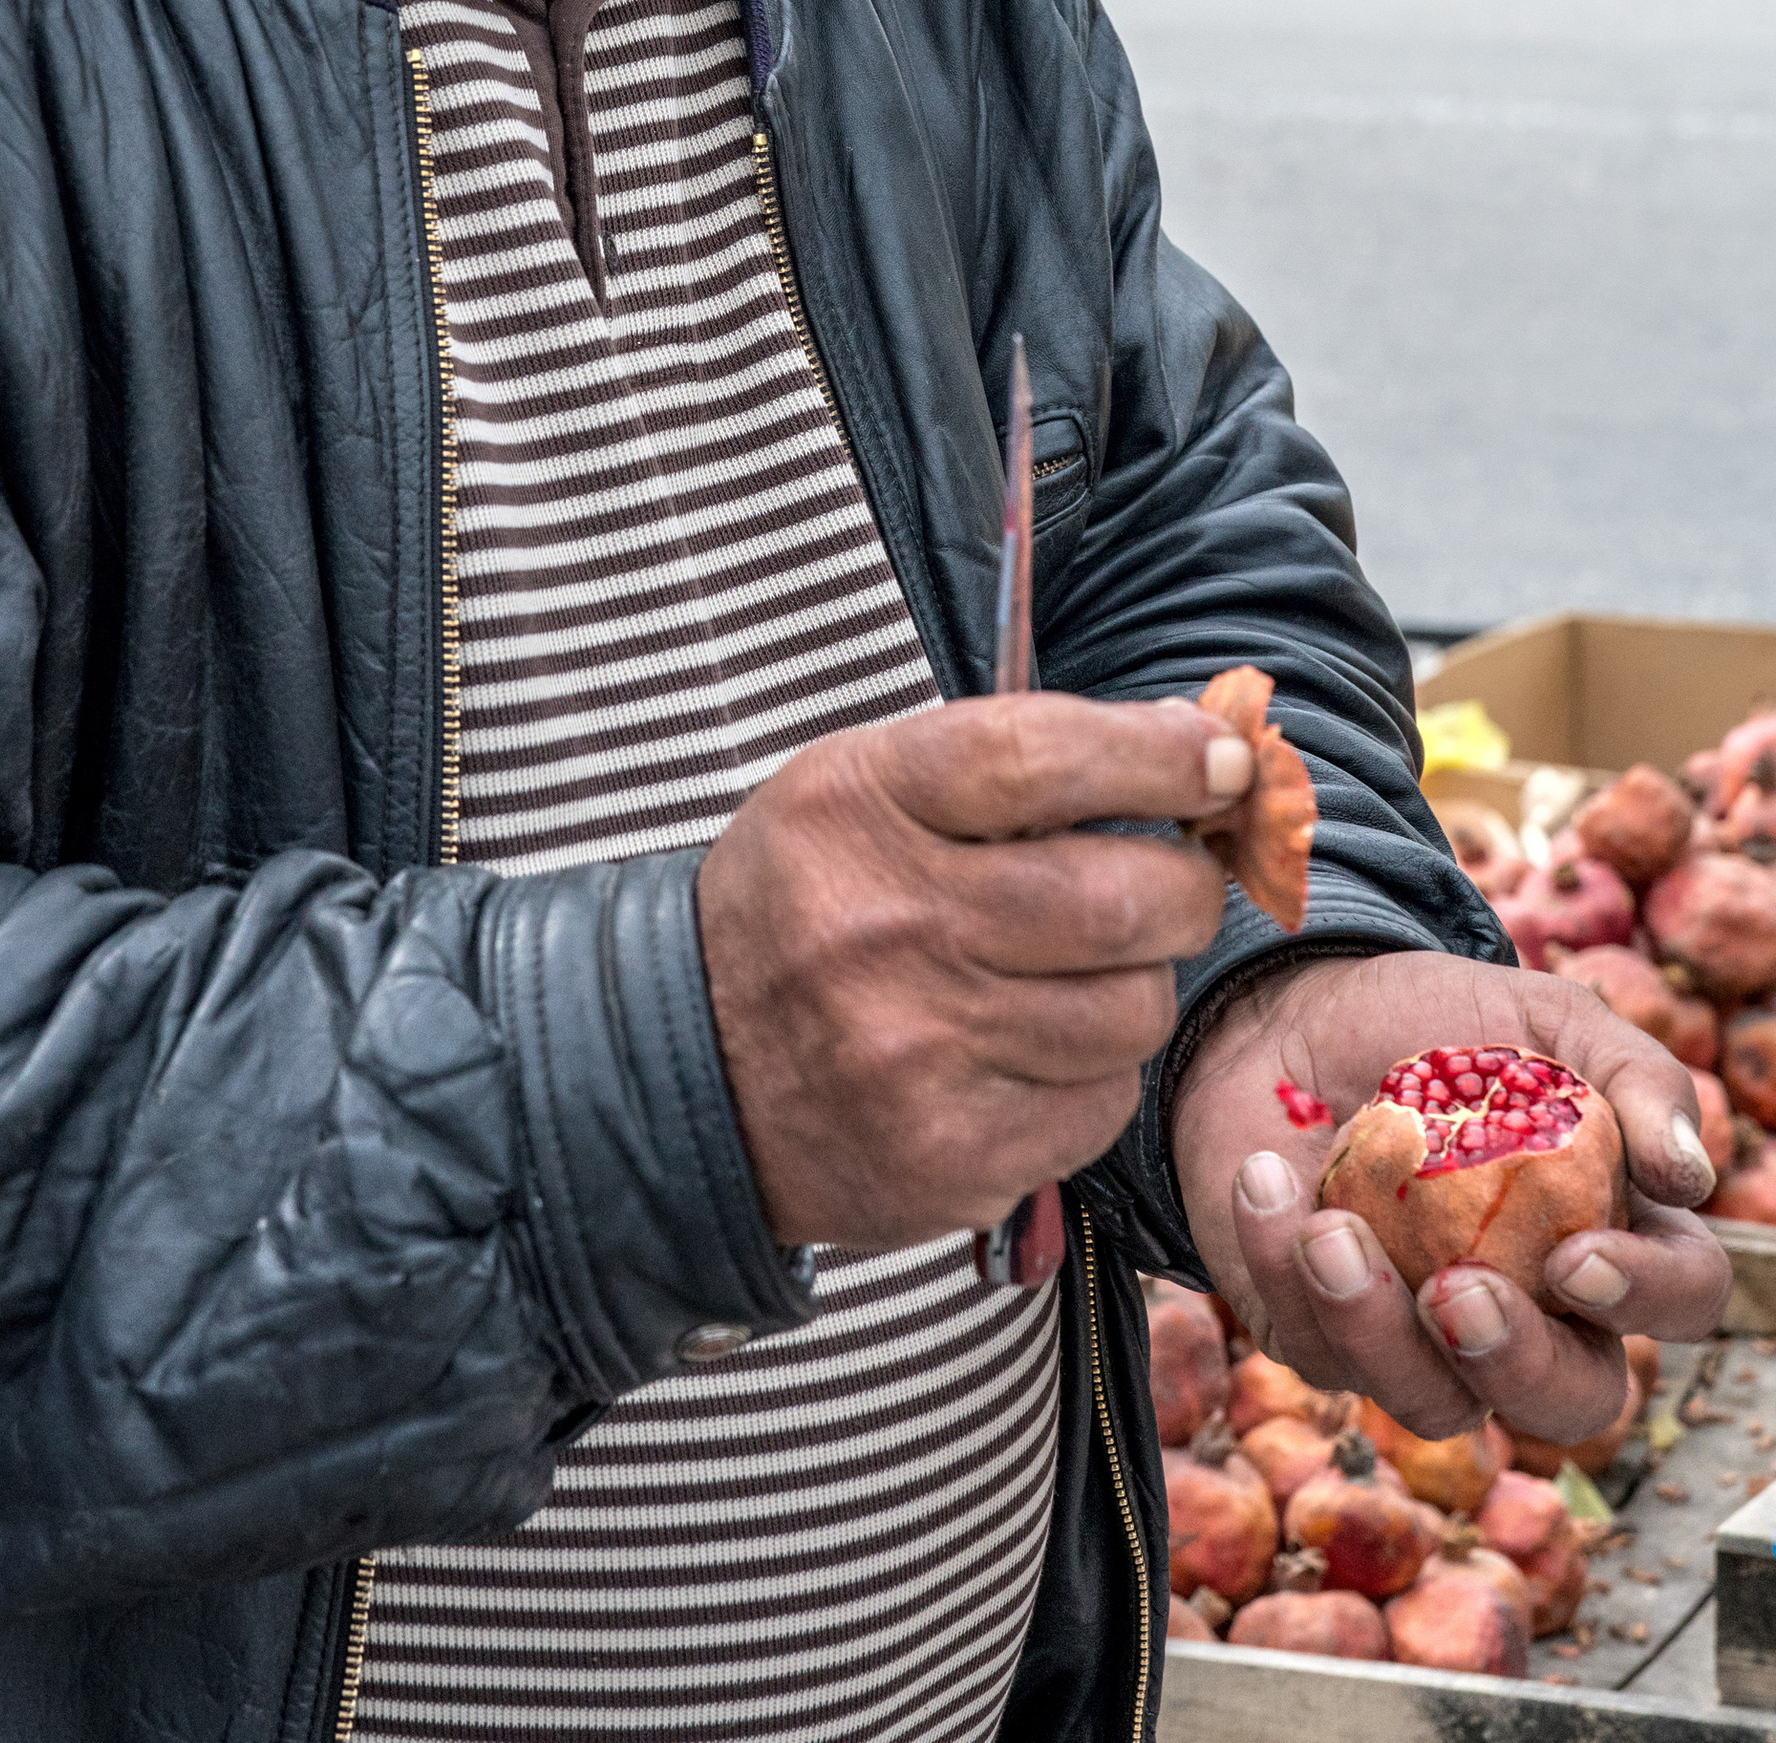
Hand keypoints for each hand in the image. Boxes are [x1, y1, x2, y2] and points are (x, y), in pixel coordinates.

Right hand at [696, 696, 1246, 1248]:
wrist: (686, 1069)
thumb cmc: (805, 903)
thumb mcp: (860, 789)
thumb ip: (1009, 759)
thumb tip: (1200, 751)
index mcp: (862, 806)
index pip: (1041, 757)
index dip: (1157, 754)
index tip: (1221, 759)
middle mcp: (887, 924)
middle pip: (1123, 899)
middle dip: (1180, 887)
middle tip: (1165, 884)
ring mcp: (918, 1050)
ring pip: (1131, 1009)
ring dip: (1132, 986)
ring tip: (1067, 975)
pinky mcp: (951, 1155)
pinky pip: (1099, 1105)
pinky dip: (1090, 1074)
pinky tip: (1026, 1052)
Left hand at [1171, 950, 1730, 1442]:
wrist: (1294, 1009)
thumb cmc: (1436, 1023)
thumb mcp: (1544, 1018)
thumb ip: (1632, 1075)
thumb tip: (1684, 1170)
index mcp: (1608, 1232)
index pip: (1677, 1298)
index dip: (1647, 1295)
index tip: (1578, 1256)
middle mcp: (1531, 1307)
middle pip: (1569, 1401)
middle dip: (1518, 1366)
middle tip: (1457, 1294)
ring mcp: (1424, 1335)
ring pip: (1433, 1403)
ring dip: (1374, 1325)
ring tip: (1326, 1227)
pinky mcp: (1323, 1333)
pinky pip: (1314, 1347)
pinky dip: (1281, 1266)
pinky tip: (1263, 1180)